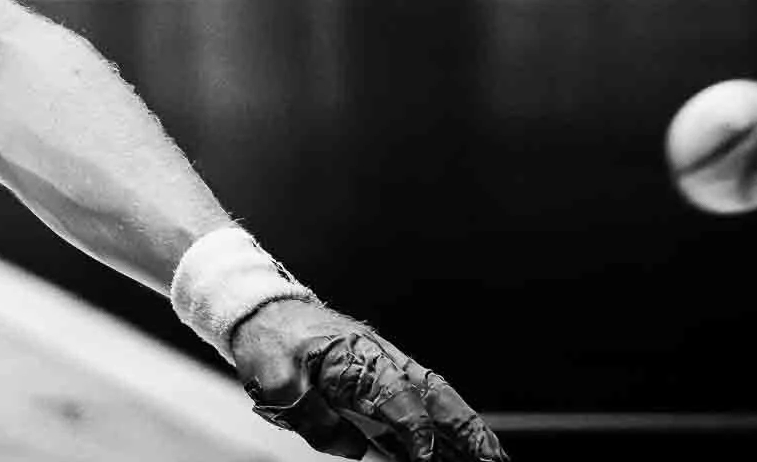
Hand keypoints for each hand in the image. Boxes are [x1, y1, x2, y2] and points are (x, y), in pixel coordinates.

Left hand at [231, 299, 508, 460]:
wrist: (261, 311)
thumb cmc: (270, 342)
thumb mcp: (277, 384)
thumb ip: (316, 420)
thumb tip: (355, 448)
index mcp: (357, 356)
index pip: (398, 399)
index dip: (415, 432)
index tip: (426, 460)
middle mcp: (381, 359)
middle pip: (436, 396)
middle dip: (468, 430)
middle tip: (495, 461)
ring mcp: (386, 365)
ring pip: (439, 399)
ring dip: (468, 430)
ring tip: (493, 458)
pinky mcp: (383, 376)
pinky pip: (423, 402)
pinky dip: (446, 424)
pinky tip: (459, 448)